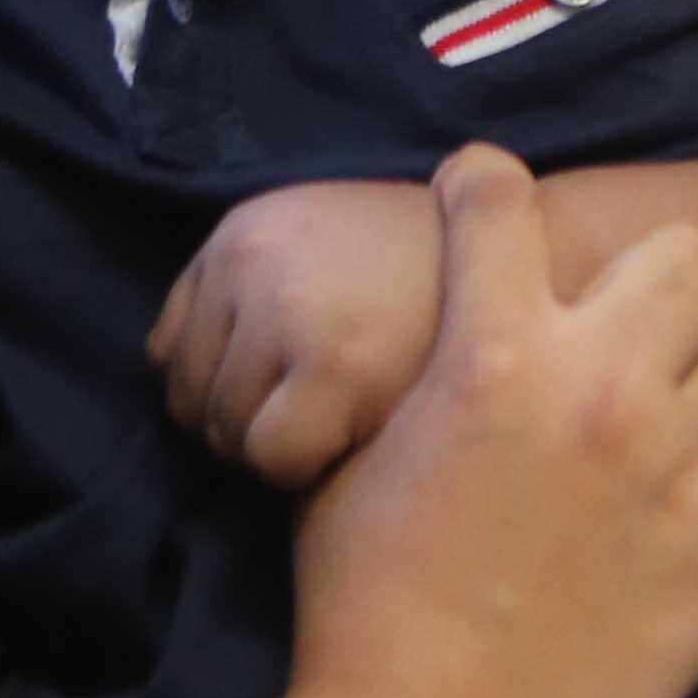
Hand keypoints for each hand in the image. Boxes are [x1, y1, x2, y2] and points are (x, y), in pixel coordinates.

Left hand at [152, 177, 445, 487]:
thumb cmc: (424, 270)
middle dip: (246, 421)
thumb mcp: (320, 242)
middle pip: (189, 398)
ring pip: (226, 436)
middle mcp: (251, 260)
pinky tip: (359, 437)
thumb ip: (241, 292)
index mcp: (241, 230)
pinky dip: (305, 467)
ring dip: (277, 447)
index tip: (287, 391)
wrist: (538, 254)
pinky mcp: (334, 366)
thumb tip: (158, 365)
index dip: (224, 388)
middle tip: (324, 411)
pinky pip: (271, 457)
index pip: (168, 350)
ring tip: (347, 420)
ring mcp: (289, 311)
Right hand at [288, 149, 697, 697]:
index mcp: (497, 358)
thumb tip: (438, 341)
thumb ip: (421, 381)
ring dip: (680, 381)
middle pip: (683, 260)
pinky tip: (654, 521)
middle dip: (643, 276)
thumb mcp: (361, 465)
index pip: (502, 202)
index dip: (482, 182)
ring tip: (631, 430)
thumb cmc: (369, 610)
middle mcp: (603, 394)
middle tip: (604, 323)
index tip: (479, 190)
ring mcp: (678, 472)